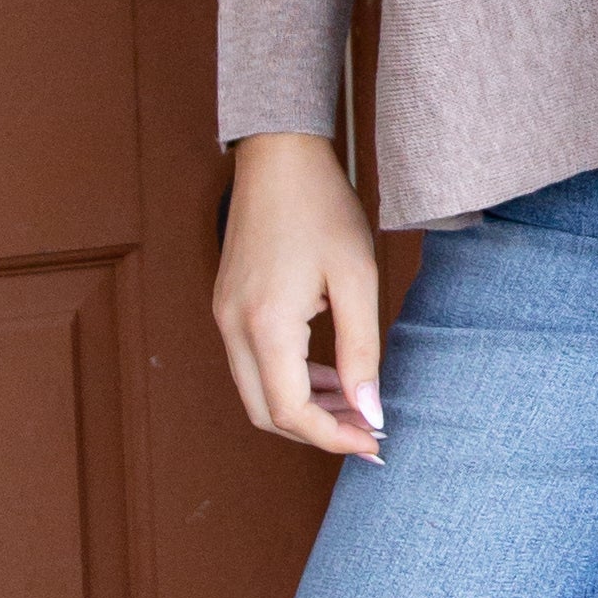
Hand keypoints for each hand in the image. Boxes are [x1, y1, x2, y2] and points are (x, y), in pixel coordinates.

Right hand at [214, 130, 384, 461]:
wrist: (279, 155)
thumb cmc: (322, 206)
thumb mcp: (357, 278)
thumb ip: (362, 351)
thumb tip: (369, 411)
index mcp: (265, 324)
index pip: (291, 412)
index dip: (333, 438)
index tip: (374, 442)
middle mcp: (233, 327)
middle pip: (266, 413)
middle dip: (318, 431)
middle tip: (366, 431)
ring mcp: (223, 316)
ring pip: (256, 392)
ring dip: (303, 407)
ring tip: (355, 403)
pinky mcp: (227, 305)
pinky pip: (251, 363)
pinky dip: (288, 380)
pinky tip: (328, 371)